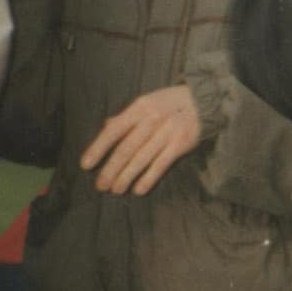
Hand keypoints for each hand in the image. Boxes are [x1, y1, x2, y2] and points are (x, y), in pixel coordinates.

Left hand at [79, 85, 201, 195]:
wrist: (205, 100)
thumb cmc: (169, 102)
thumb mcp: (147, 102)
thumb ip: (127, 116)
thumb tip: (106, 126)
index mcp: (139, 108)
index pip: (114, 130)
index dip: (98, 148)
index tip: (86, 166)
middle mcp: (152, 120)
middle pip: (126, 149)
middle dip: (111, 170)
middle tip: (100, 186)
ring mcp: (167, 132)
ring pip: (141, 160)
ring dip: (126, 177)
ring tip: (116, 190)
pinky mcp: (180, 144)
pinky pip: (161, 165)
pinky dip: (148, 179)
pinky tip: (138, 190)